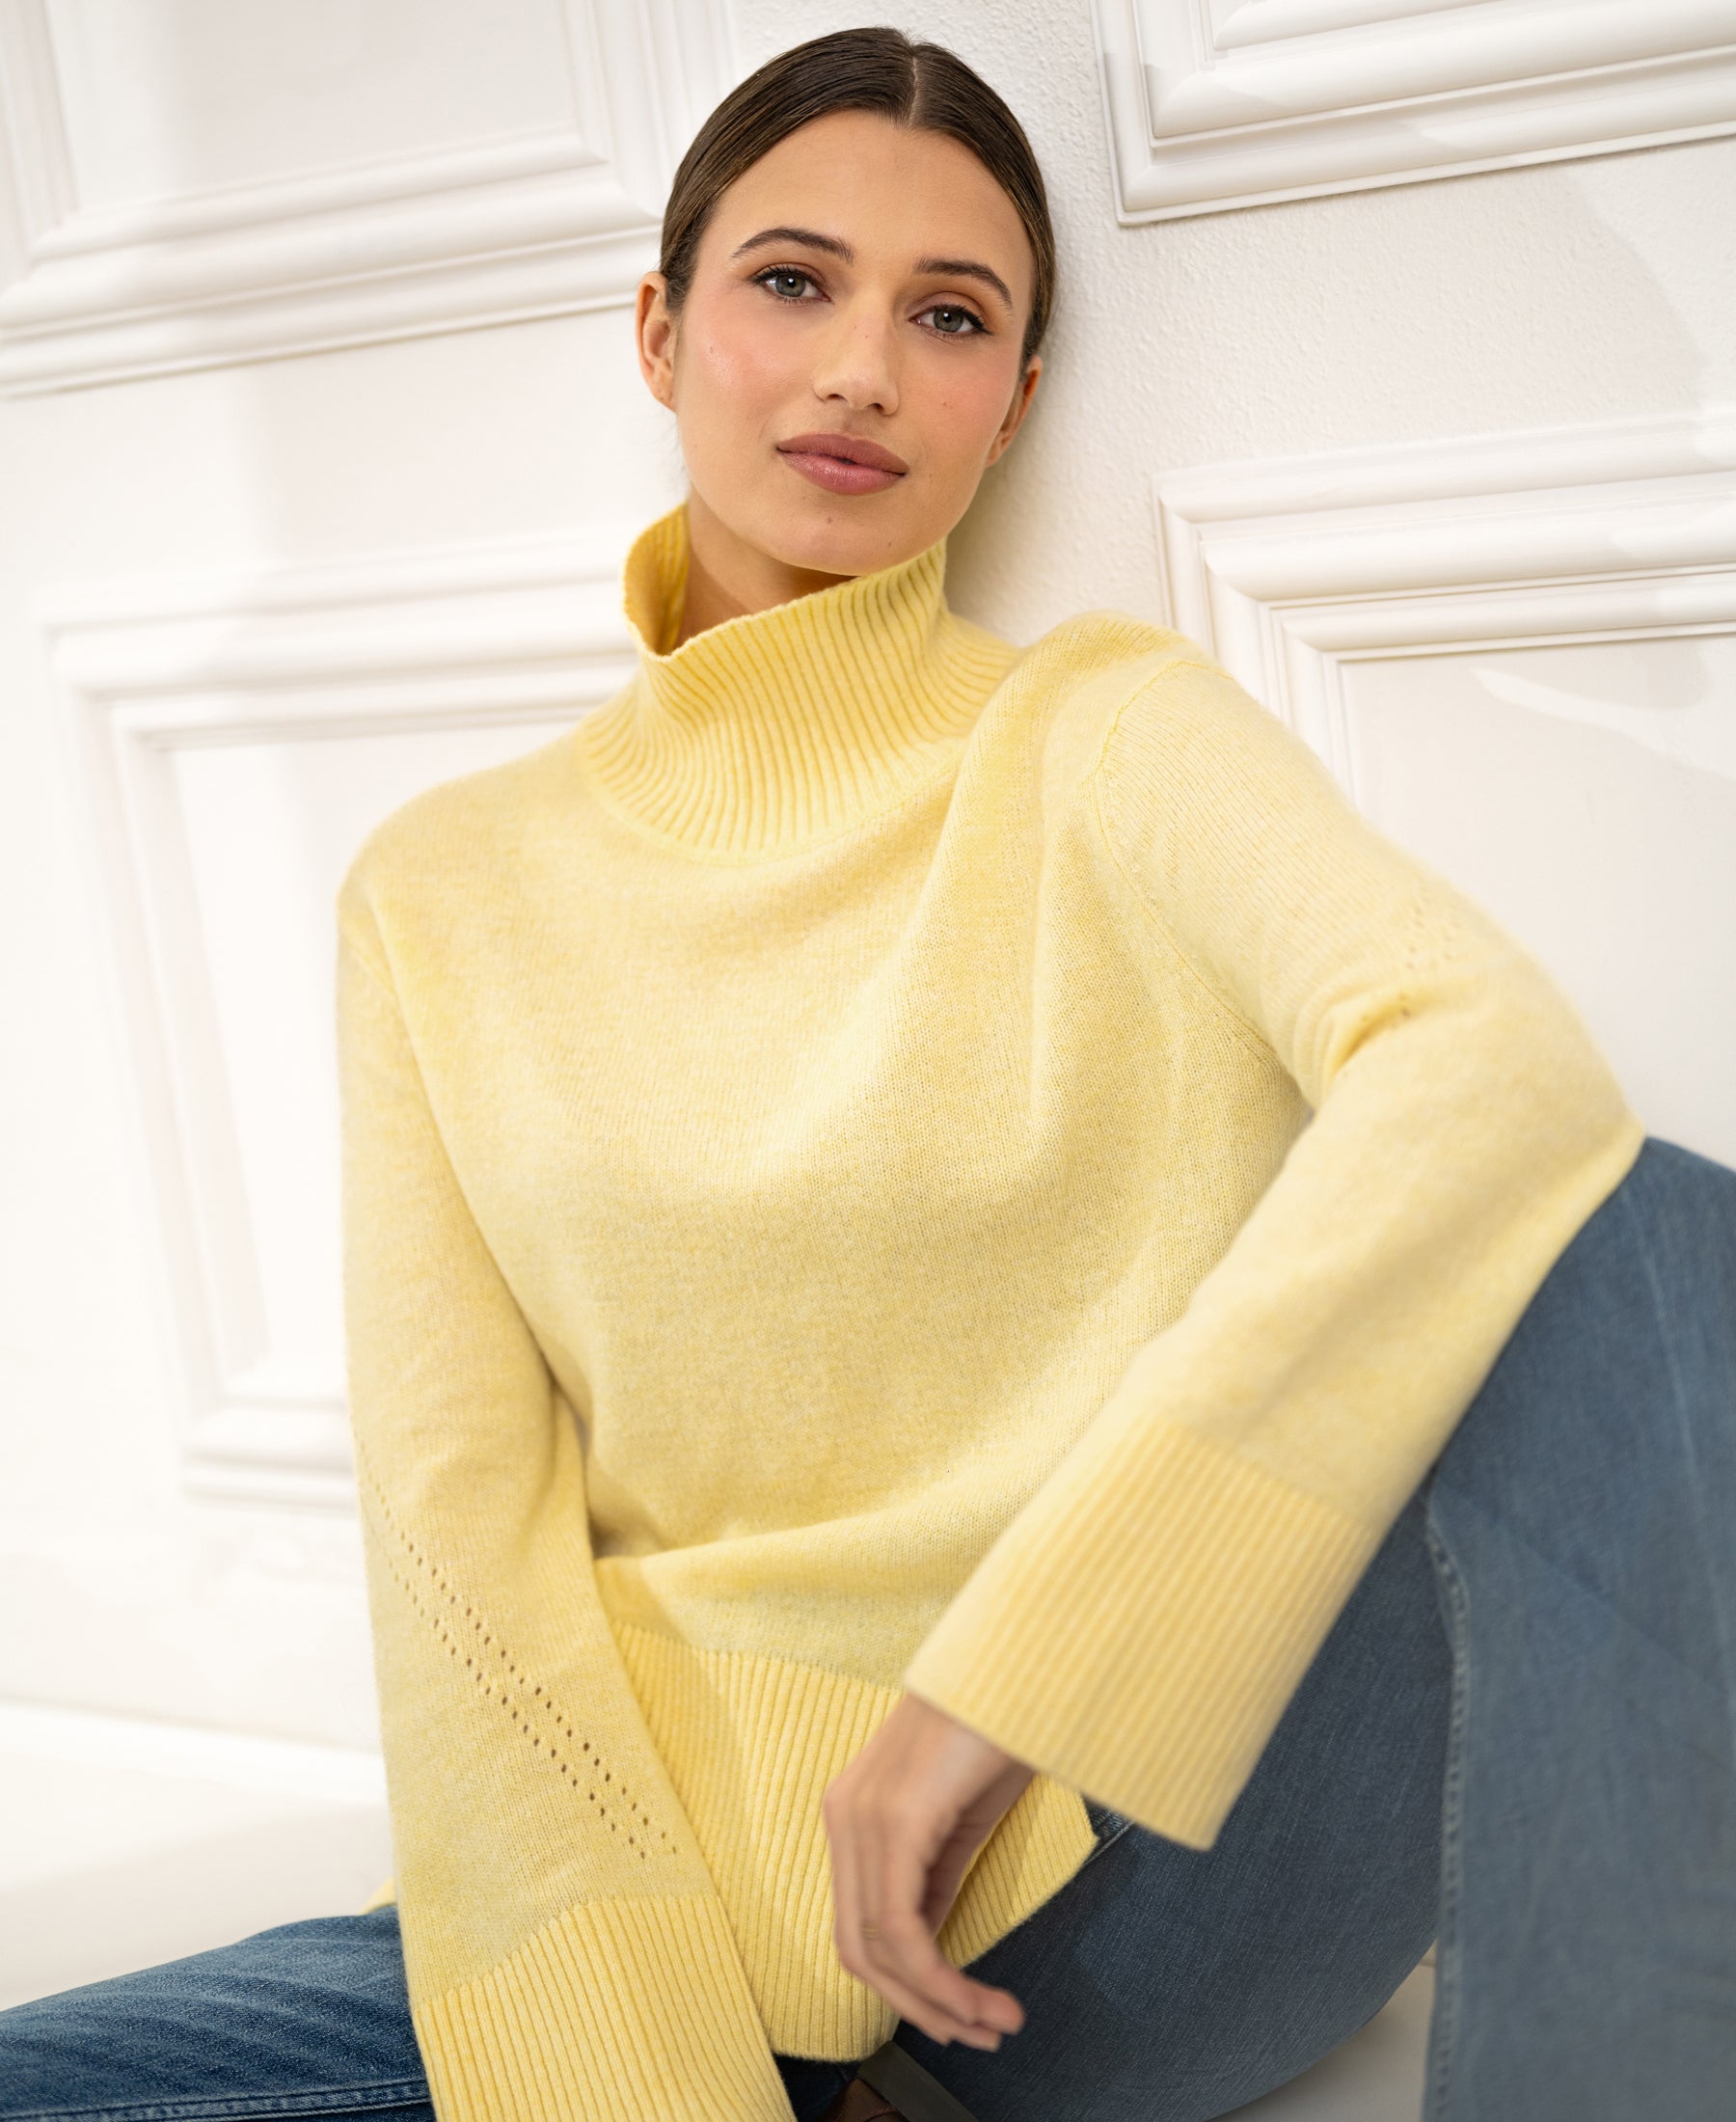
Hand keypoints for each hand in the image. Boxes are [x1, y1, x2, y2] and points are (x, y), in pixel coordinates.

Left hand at [822, 1689, 1034, 2048]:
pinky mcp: (896, 1819)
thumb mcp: (959, 1819)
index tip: (964, 2016)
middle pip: (857, 1950)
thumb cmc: (997, 1727)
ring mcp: (863, 1816)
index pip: (858, 1927)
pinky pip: (903, 1928)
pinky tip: (980, 1996)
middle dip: (921, 2009)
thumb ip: (933, 1878)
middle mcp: (843, 1816)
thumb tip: (928, 1946)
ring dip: (939, 2004)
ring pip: (878, 1949)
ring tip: (994, 2023)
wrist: (1020, 1663)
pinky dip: (940, 1979)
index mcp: (852, 1813)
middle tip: (982, 2034)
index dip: (906, 1988)